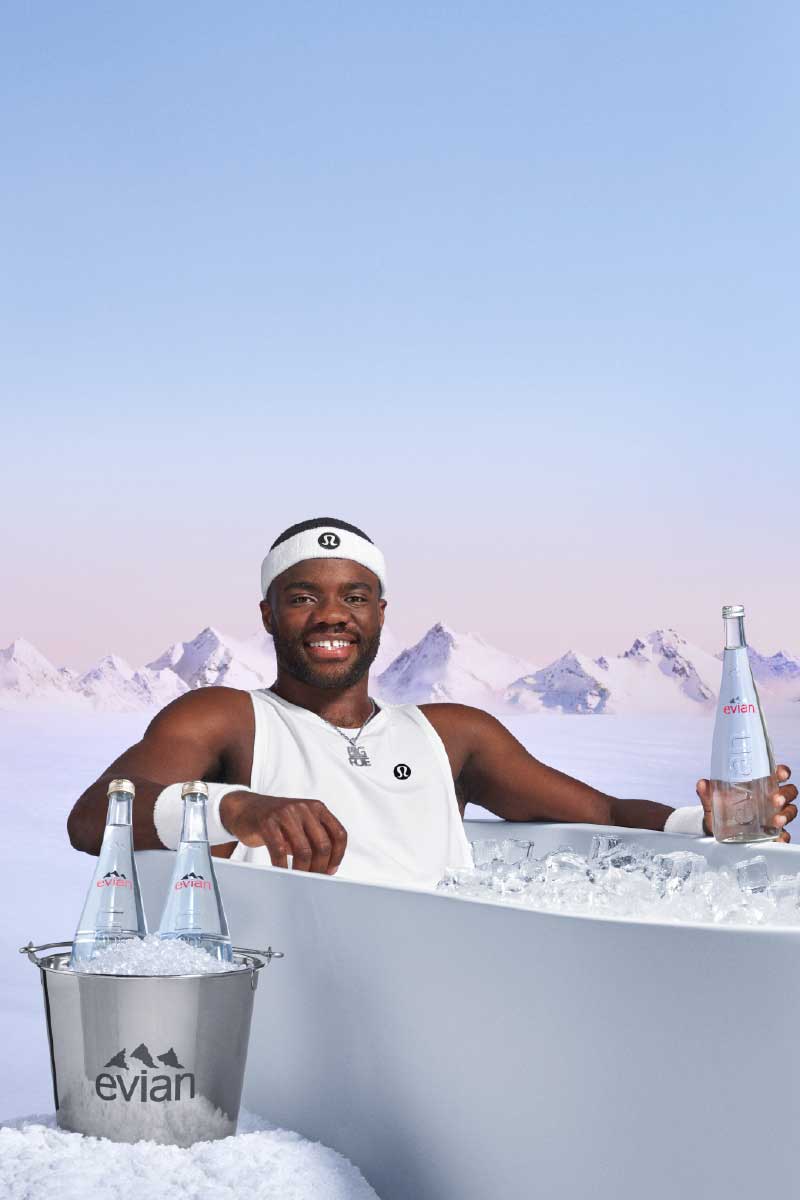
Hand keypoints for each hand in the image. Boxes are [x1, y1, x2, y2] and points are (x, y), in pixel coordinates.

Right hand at [219, 791, 346, 873]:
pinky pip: (280, 851)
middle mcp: (304, 808)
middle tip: (313, 880)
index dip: (338, 856)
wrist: (246, 808)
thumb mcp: (301, 825)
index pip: (338, 834)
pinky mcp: (267, 822)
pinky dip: (283, 867)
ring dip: (303, 870)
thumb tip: (327, 869)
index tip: (330, 871)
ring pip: (303, 850)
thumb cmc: (277, 822)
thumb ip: (315, 840)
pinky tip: (282, 872)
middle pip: (322, 844)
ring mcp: (286, 813)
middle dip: (320, 867)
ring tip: (299, 879)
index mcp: (317, 808)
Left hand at [696, 766, 797, 842]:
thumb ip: (707, 793)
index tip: (780, 774)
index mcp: (759, 785)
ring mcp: (772, 816)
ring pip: (789, 811)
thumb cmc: (719, 808)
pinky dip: (783, 837)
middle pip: (788, 793)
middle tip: (775, 800)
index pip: (777, 775)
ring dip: (786, 815)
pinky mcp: (771, 833)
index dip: (782, 772)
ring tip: (776, 820)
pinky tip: (778, 838)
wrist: (715, 829)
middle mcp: (769, 799)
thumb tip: (702, 784)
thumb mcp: (713, 800)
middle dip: (785, 795)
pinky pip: (783, 834)